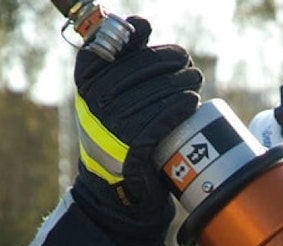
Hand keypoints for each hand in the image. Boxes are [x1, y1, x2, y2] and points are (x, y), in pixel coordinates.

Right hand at [72, 17, 202, 245]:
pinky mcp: (131, 142)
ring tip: (195, 79)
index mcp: (87, 85)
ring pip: (155, 90)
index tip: (146, 29)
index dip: (127, 35)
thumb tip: (139, 25)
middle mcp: (94, 102)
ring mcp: (111, 123)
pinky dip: (180, 105)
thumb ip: (123, 63)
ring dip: (182, 81)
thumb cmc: (120, 132)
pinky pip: (162, 116)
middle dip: (169, 60)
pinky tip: (191, 100)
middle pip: (139, 67)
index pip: (103, 48)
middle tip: (187, 62)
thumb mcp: (112, 97)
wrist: (118, 184)